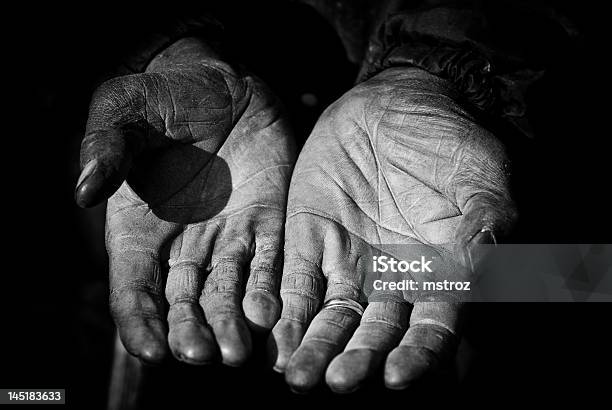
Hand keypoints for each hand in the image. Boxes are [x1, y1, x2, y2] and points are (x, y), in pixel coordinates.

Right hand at [75, 38, 295, 365]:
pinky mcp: (267, 223)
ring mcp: (228, 239)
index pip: (134, 291)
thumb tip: (84, 190)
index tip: (150, 351)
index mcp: (139, 234)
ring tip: (240, 351)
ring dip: (233, 326)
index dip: (139, 323)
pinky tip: (273, 314)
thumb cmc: (161, 98)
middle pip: (183, 304)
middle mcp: (183, 247)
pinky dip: (270, 290)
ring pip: (229, 295)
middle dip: (191, 332)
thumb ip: (107, 150)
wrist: (217, 84)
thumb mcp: (125, 115)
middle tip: (202, 354)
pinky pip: (270, 263)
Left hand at [268, 67, 515, 391]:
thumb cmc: (446, 138)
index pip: (431, 327)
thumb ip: (481, 230)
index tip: (397, 375)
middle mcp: (392, 278)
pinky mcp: (308, 238)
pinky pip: (295, 280)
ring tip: (297, 377)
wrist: (393, 102)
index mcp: (439, 271)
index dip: (417, 353)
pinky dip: (285, 308)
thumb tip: (478, 281)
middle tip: (339, 383)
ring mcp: (348, 260)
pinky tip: (273, 335)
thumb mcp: (478, 177)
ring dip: (315, 347)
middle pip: (374, 332)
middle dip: (357, 359)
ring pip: (331, 316)